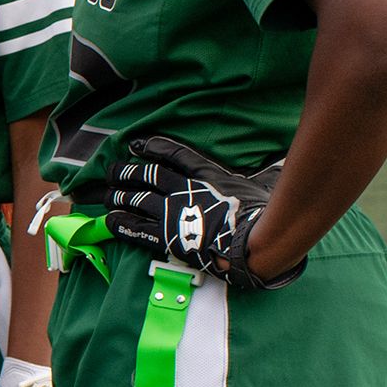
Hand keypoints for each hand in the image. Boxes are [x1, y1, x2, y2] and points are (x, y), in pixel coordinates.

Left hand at [108, 134, 303, 287]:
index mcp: (205, 174)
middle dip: (126, 172)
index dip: (152, 147)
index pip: (173, 155)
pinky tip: (110, 222)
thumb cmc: (262, 215)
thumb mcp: (263, 187)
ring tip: (107, 196)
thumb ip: (264, 177)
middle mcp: (184, 190)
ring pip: (137, 200)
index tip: (136, 144)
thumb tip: (279, 173)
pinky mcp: (168, 238)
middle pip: (147, 176)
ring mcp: (173, 214)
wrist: (252, 243)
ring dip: (119, 197)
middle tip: (111, 171)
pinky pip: (138, 229)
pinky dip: (122, 225)